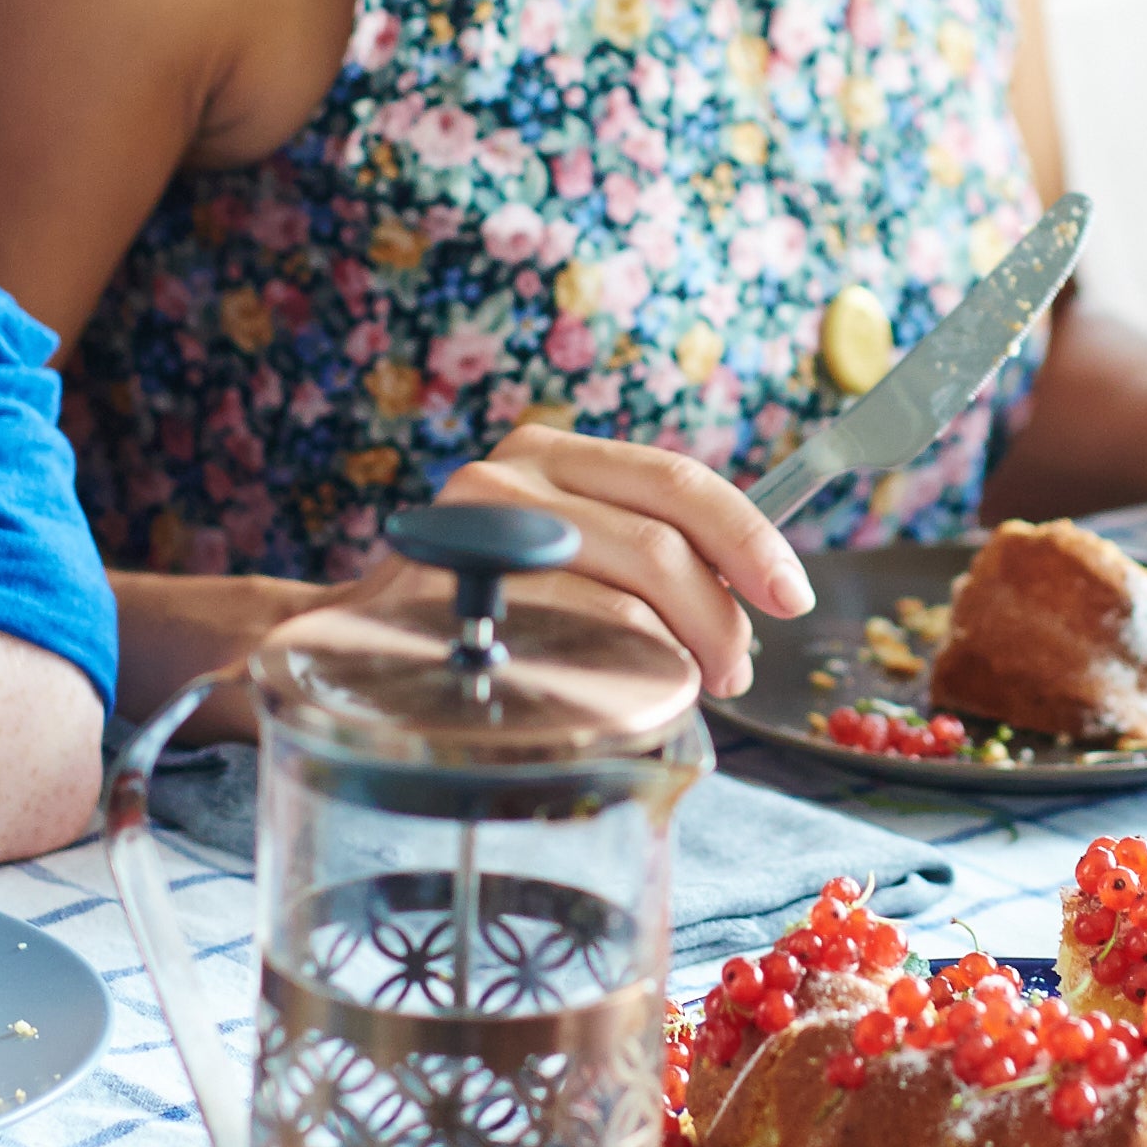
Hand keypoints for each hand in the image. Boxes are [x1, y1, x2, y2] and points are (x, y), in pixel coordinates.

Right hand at [408, 422, 811, 698]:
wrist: (354, 637)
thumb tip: (747, 606)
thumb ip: (644, 558)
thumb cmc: (481, 606)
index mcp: (553, 454)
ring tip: (688, 687)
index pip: (678, 480)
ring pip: (622, 591)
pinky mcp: (449, 592)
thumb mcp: (562, 553)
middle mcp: (512, 476)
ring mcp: (475, 530)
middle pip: (661, 539)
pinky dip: (619, 669)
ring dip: (678, 651)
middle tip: (735, 669)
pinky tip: (631, 692)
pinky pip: (566, 635)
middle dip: (720, 614)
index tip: (791, 594)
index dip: (749, 538)